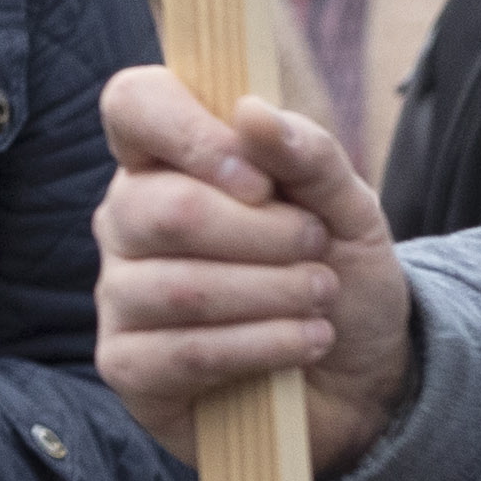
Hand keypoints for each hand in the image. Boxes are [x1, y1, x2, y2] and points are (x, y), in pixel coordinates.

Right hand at [91, 65, 415, 475]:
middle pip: (166, 209)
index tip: (259, 180)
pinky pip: (184, 353)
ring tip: (319, 300)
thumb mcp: (349, 208)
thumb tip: (252, 112)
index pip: (134, 105)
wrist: (361, 375)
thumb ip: (309, 154)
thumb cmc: (339, 276)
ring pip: (179, 288)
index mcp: (170, 162)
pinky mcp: (127, 365)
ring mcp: (119, 294)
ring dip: (274, 295)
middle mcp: (128, 220)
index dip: (190, 131)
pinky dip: (262, 346)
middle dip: (265, 236)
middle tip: (316, 251)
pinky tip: (302, 343)